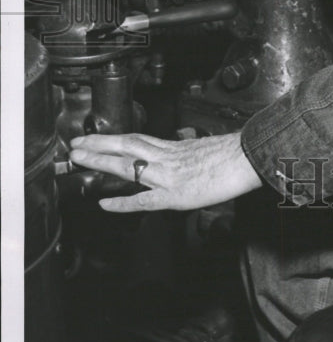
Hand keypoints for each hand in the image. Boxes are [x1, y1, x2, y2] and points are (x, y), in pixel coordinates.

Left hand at [69, 131, 262, 212]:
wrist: (248, 158)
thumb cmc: (234, 152)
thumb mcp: (206, 145)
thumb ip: (189, 148)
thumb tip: (183, 146)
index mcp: (175, 147)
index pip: (138, 140)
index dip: (115, 139)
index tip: (97, 138)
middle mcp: (167, 158)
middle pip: (127, 146)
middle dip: (99, 144)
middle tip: (75, 144)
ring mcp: (168, 175)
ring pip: (128, 165)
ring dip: (101, 160)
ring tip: (80, 159)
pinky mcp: (175, 195)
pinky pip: (143, 200)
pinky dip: (122, 202)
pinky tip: (104, 203)